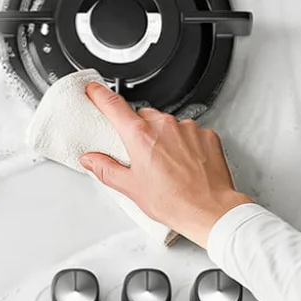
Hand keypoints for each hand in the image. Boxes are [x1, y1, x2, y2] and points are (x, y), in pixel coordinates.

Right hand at [79, 83, 252, 247]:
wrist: (210, 210)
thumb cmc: (174, 201)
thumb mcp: (131, 188)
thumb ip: (105, 169)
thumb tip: (91, 160)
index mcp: (140, 135)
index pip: (113, 105)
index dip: (99, 94)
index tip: (94, 90)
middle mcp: (164, 125)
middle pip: (142, 115)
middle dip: (137, 129)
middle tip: (140, 153)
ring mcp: (187, 128)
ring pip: (166, 123)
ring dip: (162, 136)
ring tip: (166, 163)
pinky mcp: (206, 134)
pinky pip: (189, 131)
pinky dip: (184, 142)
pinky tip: (184, 161)